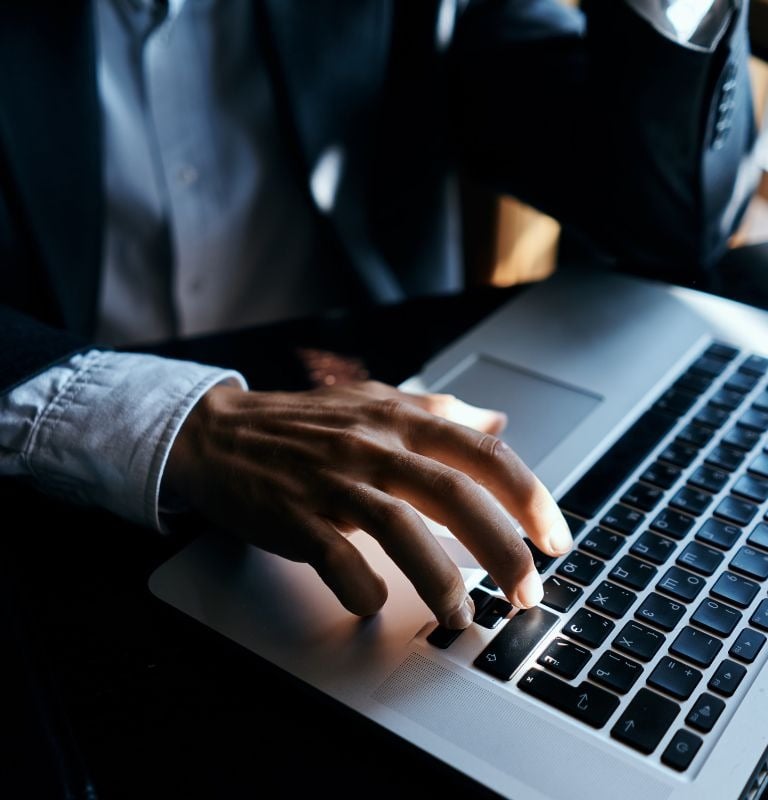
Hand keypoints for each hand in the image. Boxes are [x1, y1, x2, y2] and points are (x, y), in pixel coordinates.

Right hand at [165, 381, 571, 627]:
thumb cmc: (304, 424)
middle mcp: (372, 447)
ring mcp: (332, 481)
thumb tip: (497, 420)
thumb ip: (438, 411)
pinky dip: (362, 588)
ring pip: (400, 529)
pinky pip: (335, 558)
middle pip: (453, 495)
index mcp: (399, 421)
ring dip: (439, 581)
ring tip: (461, 617)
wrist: (220, 434)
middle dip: (502, 549)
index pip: (482, 453)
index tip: (554, 538)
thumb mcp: (375, 402)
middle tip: (527, 591)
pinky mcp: (293, 517)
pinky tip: (375, 602)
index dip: (528, 497)